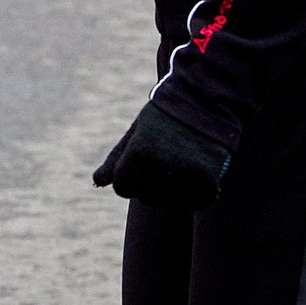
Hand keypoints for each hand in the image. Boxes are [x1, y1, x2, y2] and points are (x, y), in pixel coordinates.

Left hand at [92, 98, 233, 209]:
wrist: (207, 101)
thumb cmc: (164, 117)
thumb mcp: (136, 133)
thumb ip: (115, 160)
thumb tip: (97, 182)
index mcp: (139, 153)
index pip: (122, 187)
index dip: (129, 174)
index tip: (142, 157)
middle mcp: (162, 168)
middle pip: (144, 197)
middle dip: (150, 182)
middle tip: (166, 155)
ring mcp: (187, 179)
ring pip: (169, 203)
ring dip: (172, 189)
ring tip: (182, 160)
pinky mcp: (209, 185)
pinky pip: (196, 202)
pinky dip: (197, 192)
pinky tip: (199, 170)